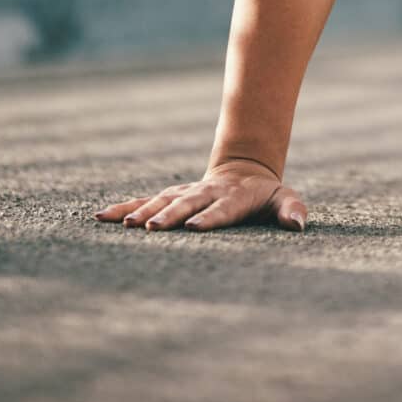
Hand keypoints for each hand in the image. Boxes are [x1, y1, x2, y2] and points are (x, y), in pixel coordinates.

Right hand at [94, 157, 308, 232]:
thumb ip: (292, 210)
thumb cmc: (265, 197)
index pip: (221, 209)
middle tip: (153, 228)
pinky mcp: (170, 197)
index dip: (210, 217)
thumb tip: (298, 224)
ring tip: (126, 225)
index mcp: (232, 197)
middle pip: (186, 204)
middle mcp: (205, 193)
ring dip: (143, 212)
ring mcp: (185, 194)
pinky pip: (144, 202)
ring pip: (161, 200)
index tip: (195, 227)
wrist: (243, 173)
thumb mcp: (284, 200)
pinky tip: (102, 217)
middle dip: (170, 215)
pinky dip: (124, 209)